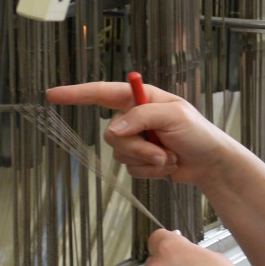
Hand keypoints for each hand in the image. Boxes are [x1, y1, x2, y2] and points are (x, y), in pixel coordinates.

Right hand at [46, 81, 233, 186]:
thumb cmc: (199, 133)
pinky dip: (152, 172)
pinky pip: (132, 171)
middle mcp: (134, 118)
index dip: (76, 94)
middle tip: (162, 150)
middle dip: (137, 148)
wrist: (212, 163)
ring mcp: (137, 140)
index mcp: (140, 98)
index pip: (101, 93)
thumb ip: (141, 117)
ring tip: (170, 157)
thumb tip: (114, 129)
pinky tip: (168, 166)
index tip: (52, 95)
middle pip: (112, 135)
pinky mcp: (141, 161)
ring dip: (148, 161)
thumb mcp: (174, 116)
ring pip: (121, 156)